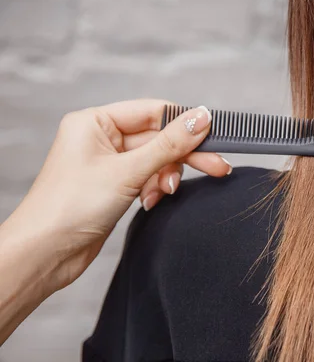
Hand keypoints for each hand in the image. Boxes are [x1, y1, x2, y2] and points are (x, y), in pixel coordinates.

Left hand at [2, 99, 230, 291]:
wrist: (45, 254)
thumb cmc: (69, 207)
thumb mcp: (128, 171)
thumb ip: (169, 144)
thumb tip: (201, 118)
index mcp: (95, 122)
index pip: (153, 111)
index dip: (184, 122)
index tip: (214, 134)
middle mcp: (102, 138)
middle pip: (159, 138)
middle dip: (185, 155)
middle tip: (217, 166)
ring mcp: (109, 162)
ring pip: (156, 160)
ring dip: (166, 177)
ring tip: (164, 193)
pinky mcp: (115, 184)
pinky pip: (148, 177)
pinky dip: (155, 188)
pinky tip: (149, 202)